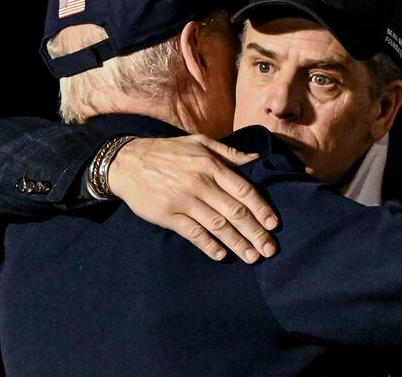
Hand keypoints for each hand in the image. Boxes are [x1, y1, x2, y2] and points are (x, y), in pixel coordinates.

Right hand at [107, 134, 277, 263]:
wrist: (127, 162)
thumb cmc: (167, 152)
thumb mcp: (198, 143)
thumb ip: (228, 153)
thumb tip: (256, 159)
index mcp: (211, 165)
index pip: (243, 190)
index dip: (261, 208)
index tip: (274, 224)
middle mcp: (200, 183)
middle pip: (234, 211)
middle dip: (255, 232)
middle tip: (270, 249)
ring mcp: (184, 200)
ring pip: (217, 225)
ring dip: (237, 243)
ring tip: (253, 257)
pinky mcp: (168, 215)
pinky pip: (193, 233)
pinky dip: (209, 245)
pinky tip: (222, 255)